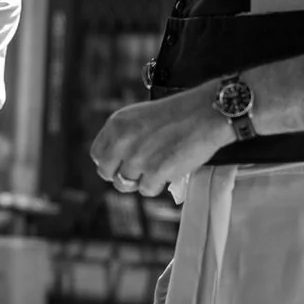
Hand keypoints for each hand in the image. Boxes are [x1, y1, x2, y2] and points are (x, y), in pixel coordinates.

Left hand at [90, 91, 232, 197]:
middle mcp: (122, 141)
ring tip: (160, 165)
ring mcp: (138, 158)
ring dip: (142, 179)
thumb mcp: (140, 116)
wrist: (206, 113)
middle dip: (122, 175)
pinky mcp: (155, 172)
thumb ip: (123, 137)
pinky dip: (159, 184)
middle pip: (107, 174)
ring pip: (127, 184)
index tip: (122, 163)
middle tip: (140, 171)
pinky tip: (170, 169)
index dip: (110, 162)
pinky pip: (147, 190)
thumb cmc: (178, 114)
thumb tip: (116, 163)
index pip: (98, 155)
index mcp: (116, 124)